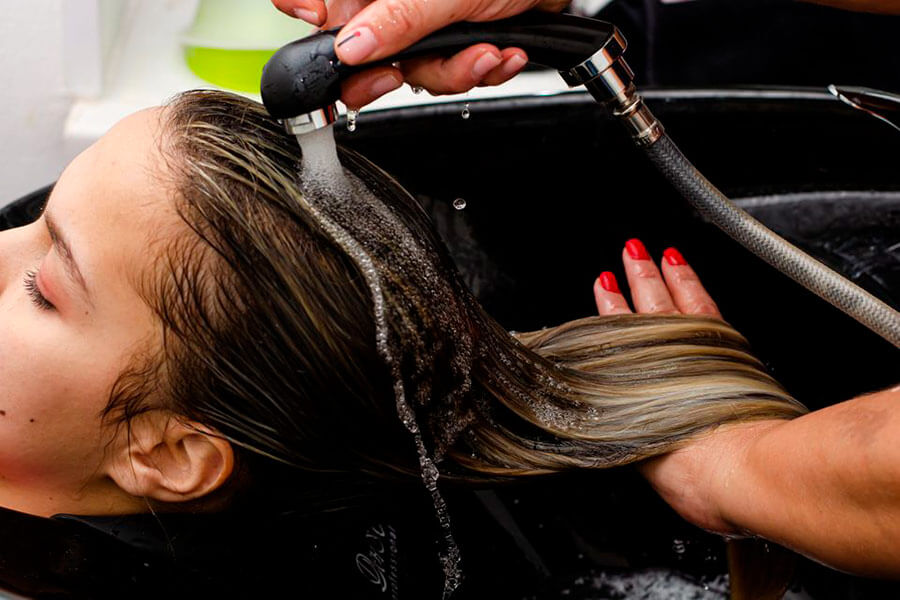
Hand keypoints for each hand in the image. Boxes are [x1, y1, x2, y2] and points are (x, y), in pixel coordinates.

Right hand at [271, 0, 569, 107]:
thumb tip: (350, 47)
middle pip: (365, 56)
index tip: (339, 56)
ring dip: (457, 71)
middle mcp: (391, 2)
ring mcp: (425, 23)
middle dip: (394, 72)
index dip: (321, 37)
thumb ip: (397, 18)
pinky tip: (502, 53)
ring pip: (416, 72)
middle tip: (400, 74)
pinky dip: (482, 70)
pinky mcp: (457, 42)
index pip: (320, 9)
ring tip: (488, 51)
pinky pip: (454, 73)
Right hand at [592, 238, 777, 534]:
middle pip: (647, 308)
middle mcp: (665, 359)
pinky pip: (702, 303)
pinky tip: (685, 268)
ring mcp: (698, 349)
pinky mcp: (728, 346)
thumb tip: (624, 420)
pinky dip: (691, 281)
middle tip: (628, 252)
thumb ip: (635, 429)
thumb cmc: (697, 465)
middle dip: (636, 277)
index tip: (603, 286)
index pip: (621, 334)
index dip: (611, 308)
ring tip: (655, 253)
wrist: (738, 465)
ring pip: (675, 299)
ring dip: (664, 273)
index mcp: (640, 383)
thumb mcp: (649, 453)